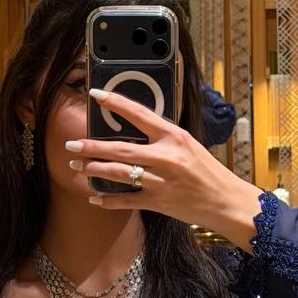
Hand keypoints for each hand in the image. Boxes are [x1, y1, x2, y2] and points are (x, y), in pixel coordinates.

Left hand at [65, 87, 260, 238]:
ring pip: (119, 173)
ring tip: (75, 167)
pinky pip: (127, 200)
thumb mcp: (189, 145)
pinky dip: (108, 201)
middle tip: (70, 144)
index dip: (116, 103)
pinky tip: (94, 198)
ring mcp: (161, 180)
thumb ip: (164, 138)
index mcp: (174, 136)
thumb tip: (137, 129)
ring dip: (94, 170)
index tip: (96, 95)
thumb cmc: (208, 172)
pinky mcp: (159, 202)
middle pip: (120, 148)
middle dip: (91, 146)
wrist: (226, 201)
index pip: (140, 114)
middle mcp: (166, 156)